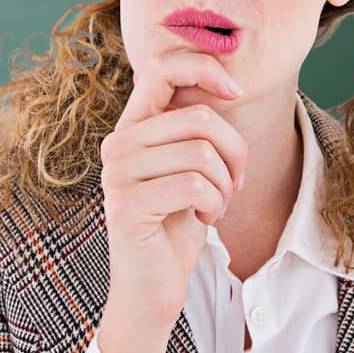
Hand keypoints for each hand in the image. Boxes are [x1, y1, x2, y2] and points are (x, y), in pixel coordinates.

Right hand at [91, 52, 248, 352]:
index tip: (234, 92)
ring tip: (216, 203)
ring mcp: (117, 175)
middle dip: (235, 151)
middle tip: (235, 180)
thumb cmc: (177, 223)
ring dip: (225, 184)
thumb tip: (225, 83)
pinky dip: (213, 203)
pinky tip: (204, 217)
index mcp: (133, 127)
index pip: (160, 68)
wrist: (153, 285)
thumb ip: (194, 127)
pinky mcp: (126, 206)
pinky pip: (193, 185)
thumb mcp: (190, 166)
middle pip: (198, 118)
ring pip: (200, 153)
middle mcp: (118, 144)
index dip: (204, 67)